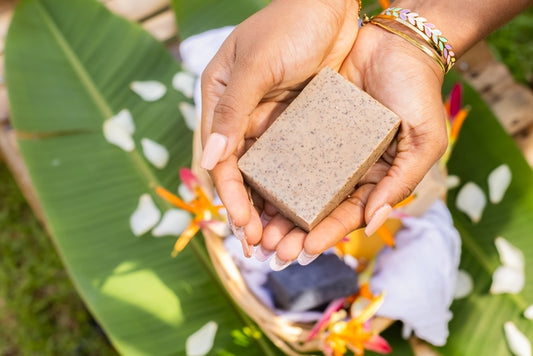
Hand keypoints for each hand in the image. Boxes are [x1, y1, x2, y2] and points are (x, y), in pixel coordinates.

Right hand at [200, 0, 359, 252]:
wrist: (331, 4)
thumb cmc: (290, 24)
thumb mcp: (256, 65)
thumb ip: (231, 112)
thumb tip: (209, 160)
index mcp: (221, 100)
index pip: (219, 157)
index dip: (229, 194)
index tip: (241, 224)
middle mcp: (242, 115)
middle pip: (240, 173)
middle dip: (247, 210)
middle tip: (260, 245)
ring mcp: (271, 121)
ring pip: (266, 173)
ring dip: (271, 206)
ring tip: (281, 239)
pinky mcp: (298, 123)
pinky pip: (293, 162)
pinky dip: (294, 186)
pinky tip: (302, 209)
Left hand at [260, 23, 447, 267]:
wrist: (398, 43)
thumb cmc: (418, 92)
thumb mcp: (424, 141)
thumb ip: (402, 182)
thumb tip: (373, 222)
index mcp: (374, 178)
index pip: (347, 214)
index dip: (326, 234)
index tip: (304, 250)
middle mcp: (346, 168)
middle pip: (316, 207)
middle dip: (294, 231)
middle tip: (273, 249)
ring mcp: (324, 148)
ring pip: (296, 186)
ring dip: (277, 210)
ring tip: (258, 229)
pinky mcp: (306, 123)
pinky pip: (285, 151)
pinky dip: (271, 171)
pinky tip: (253, 187)